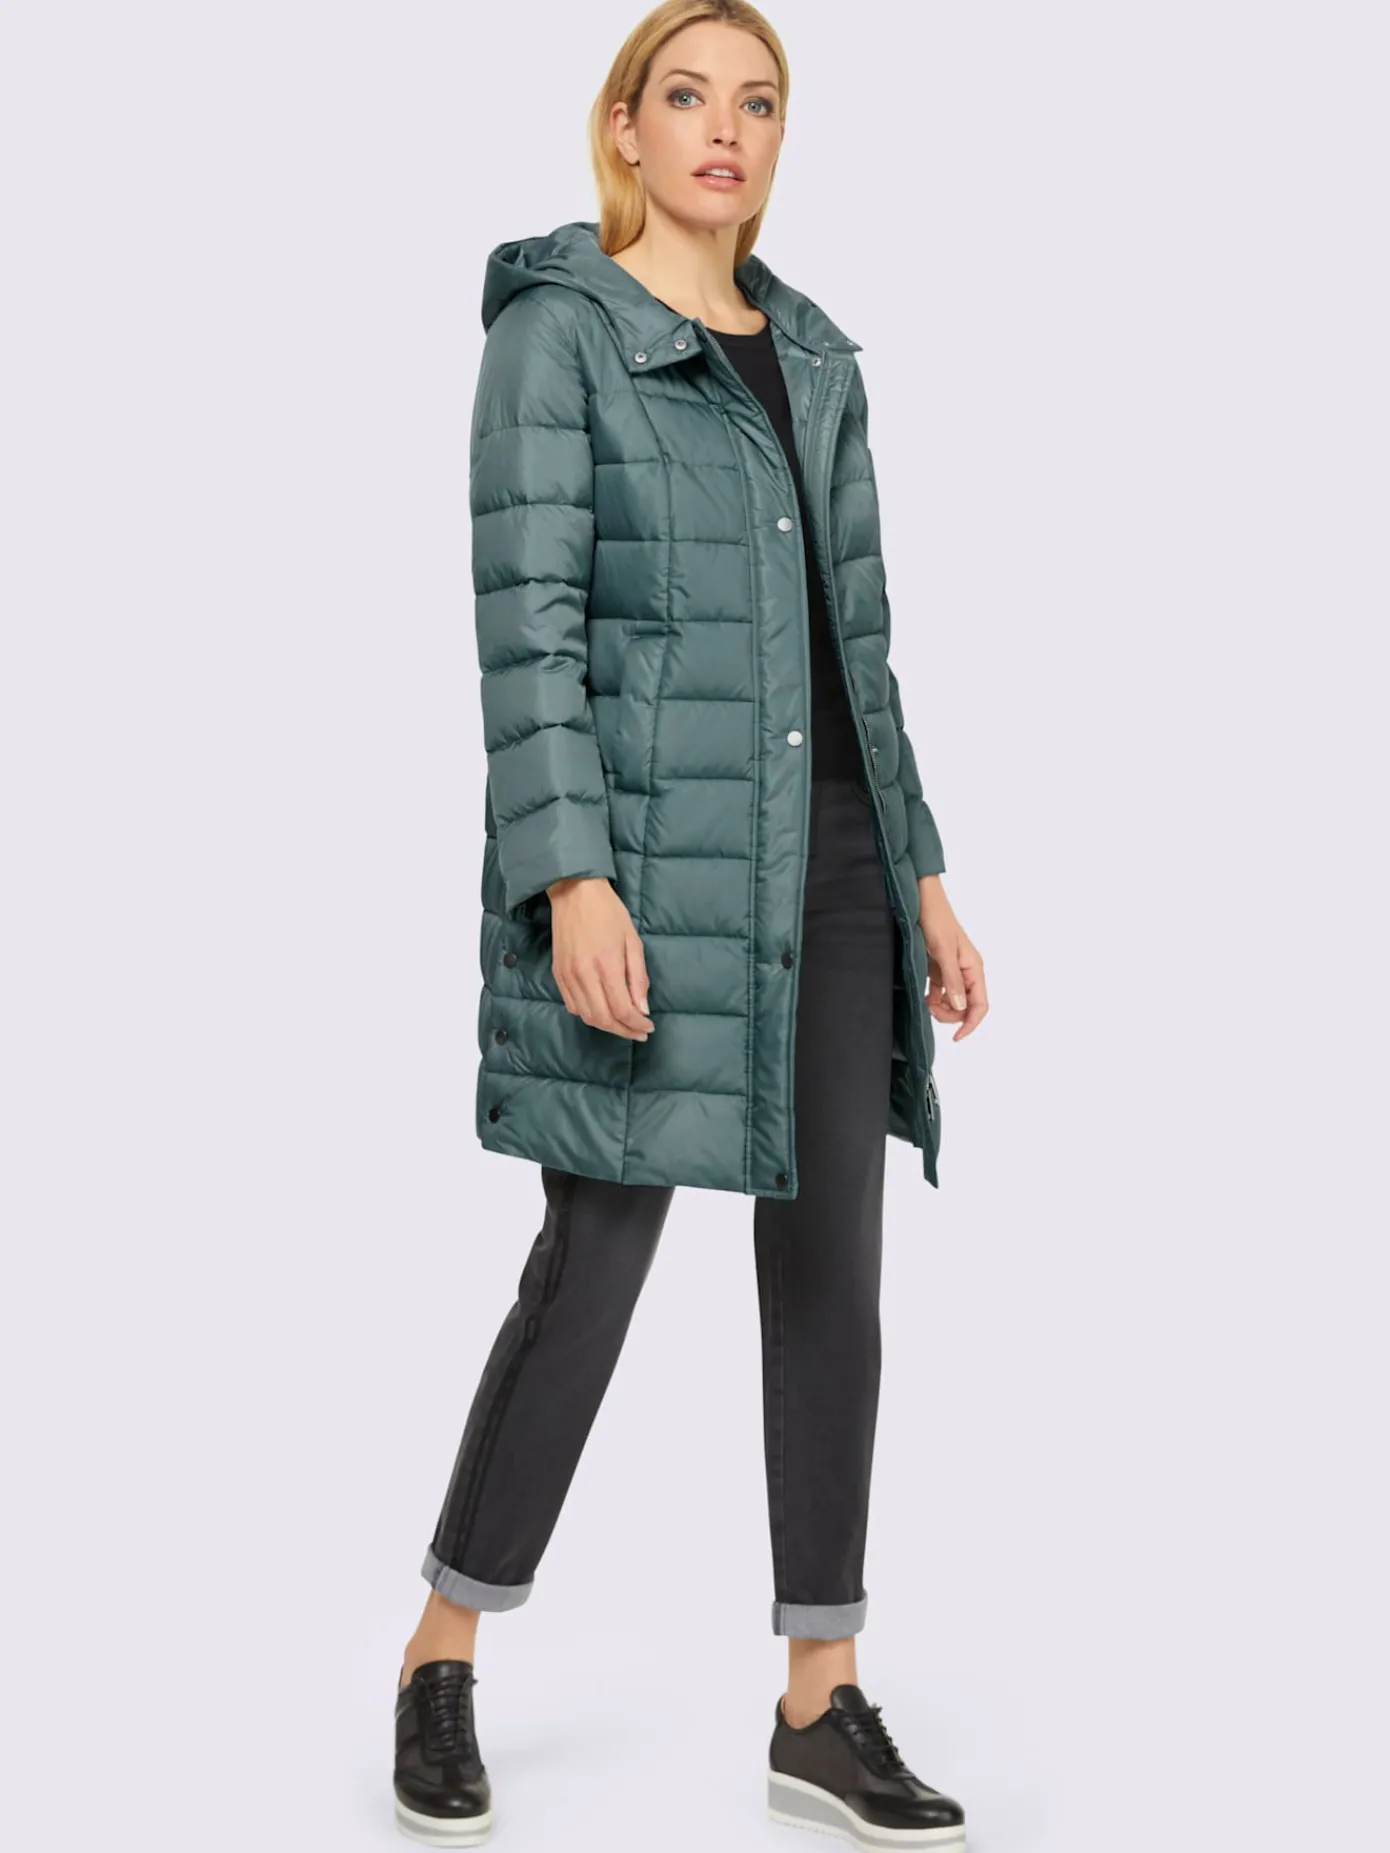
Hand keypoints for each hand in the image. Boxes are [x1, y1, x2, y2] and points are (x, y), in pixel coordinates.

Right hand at [546, 877, 654, 1040]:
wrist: (574, 892)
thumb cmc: (609, 912)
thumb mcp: (633, 941)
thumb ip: (638, 977)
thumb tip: (642, 1009)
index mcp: (606, 964)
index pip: (622, 1009)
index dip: (636, 1024)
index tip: (648, 1028)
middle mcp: (584, 974)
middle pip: (603, 1018)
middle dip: (623, 1030)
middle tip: (638, 1032)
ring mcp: (568, 975)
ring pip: (586, 1016)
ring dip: (607, 1026)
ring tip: (623, 1025)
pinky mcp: (558, 974)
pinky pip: (572, 1005)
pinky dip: (588, 1015)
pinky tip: (602, 1011)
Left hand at [917, 876, 987, 1040]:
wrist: (922, 900)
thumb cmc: (936, 920)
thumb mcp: (943, 951)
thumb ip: (953, 980)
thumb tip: (962, 1007)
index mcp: (974, 967)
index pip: (981, 1004)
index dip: (971, 1023)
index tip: (956, 1037)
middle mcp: (967, 971)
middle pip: (967, 1006)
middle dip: (952, 1015)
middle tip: (931, 1010)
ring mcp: (953, 970)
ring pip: (954, 1001)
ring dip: (942, 1007)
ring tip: (925, 1003)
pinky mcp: (939, 968)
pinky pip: (941, 992)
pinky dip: (933, 999)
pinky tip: (923, 998)